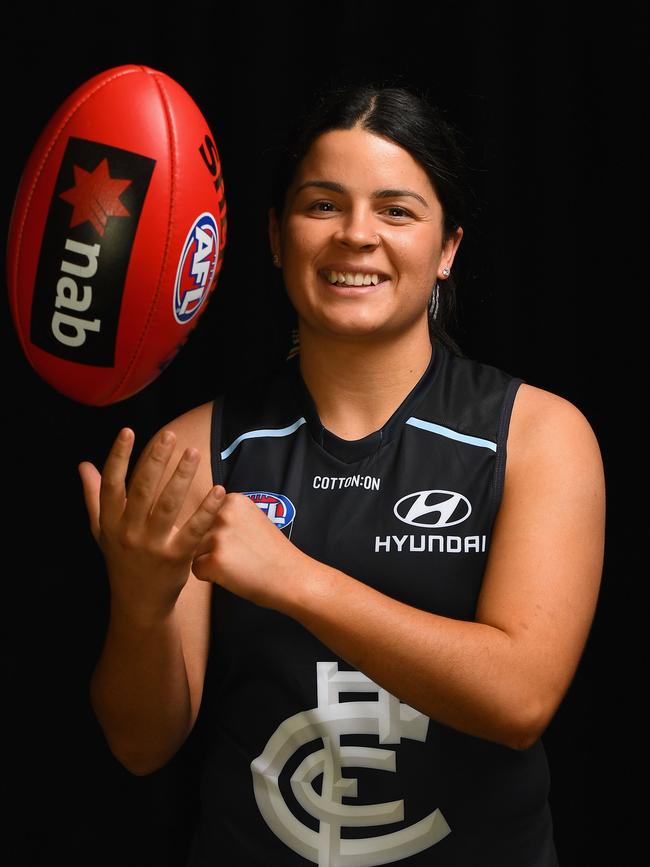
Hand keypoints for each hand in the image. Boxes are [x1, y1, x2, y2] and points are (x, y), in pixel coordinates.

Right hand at [78, 427, 224, 623]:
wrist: (139, 602)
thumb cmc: (122, 560)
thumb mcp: (102, 530)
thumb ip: (93, 496)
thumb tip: (83, 465)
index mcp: (110, 523)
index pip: (111, 485)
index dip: (118, 457)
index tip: (128, 431)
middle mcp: (129, 532)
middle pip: (142, 490)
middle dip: (155, 460)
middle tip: (170, 435)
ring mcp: (153, 545)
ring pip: (168, 504)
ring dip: (182, 476)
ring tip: (193, 453)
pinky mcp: (177, 557)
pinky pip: (193, 528)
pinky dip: (206, 509)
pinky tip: (217, 490)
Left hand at [190, 490, 309, 610]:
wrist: (292, 577)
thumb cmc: (273, 553)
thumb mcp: (254, 519)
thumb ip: (230, 516)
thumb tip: (202, 517)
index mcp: (234, 500)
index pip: (207, 517)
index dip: (222, 533)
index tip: (243, 539)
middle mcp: (224, 513)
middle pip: (199, 533)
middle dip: (214, 547)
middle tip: (243, 555)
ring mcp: (219, 536)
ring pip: (196, 551)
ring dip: (212, 561)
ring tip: (240, 565)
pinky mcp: (215, 559)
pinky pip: (197, 569)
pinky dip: (211, 577)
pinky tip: (234, 575)